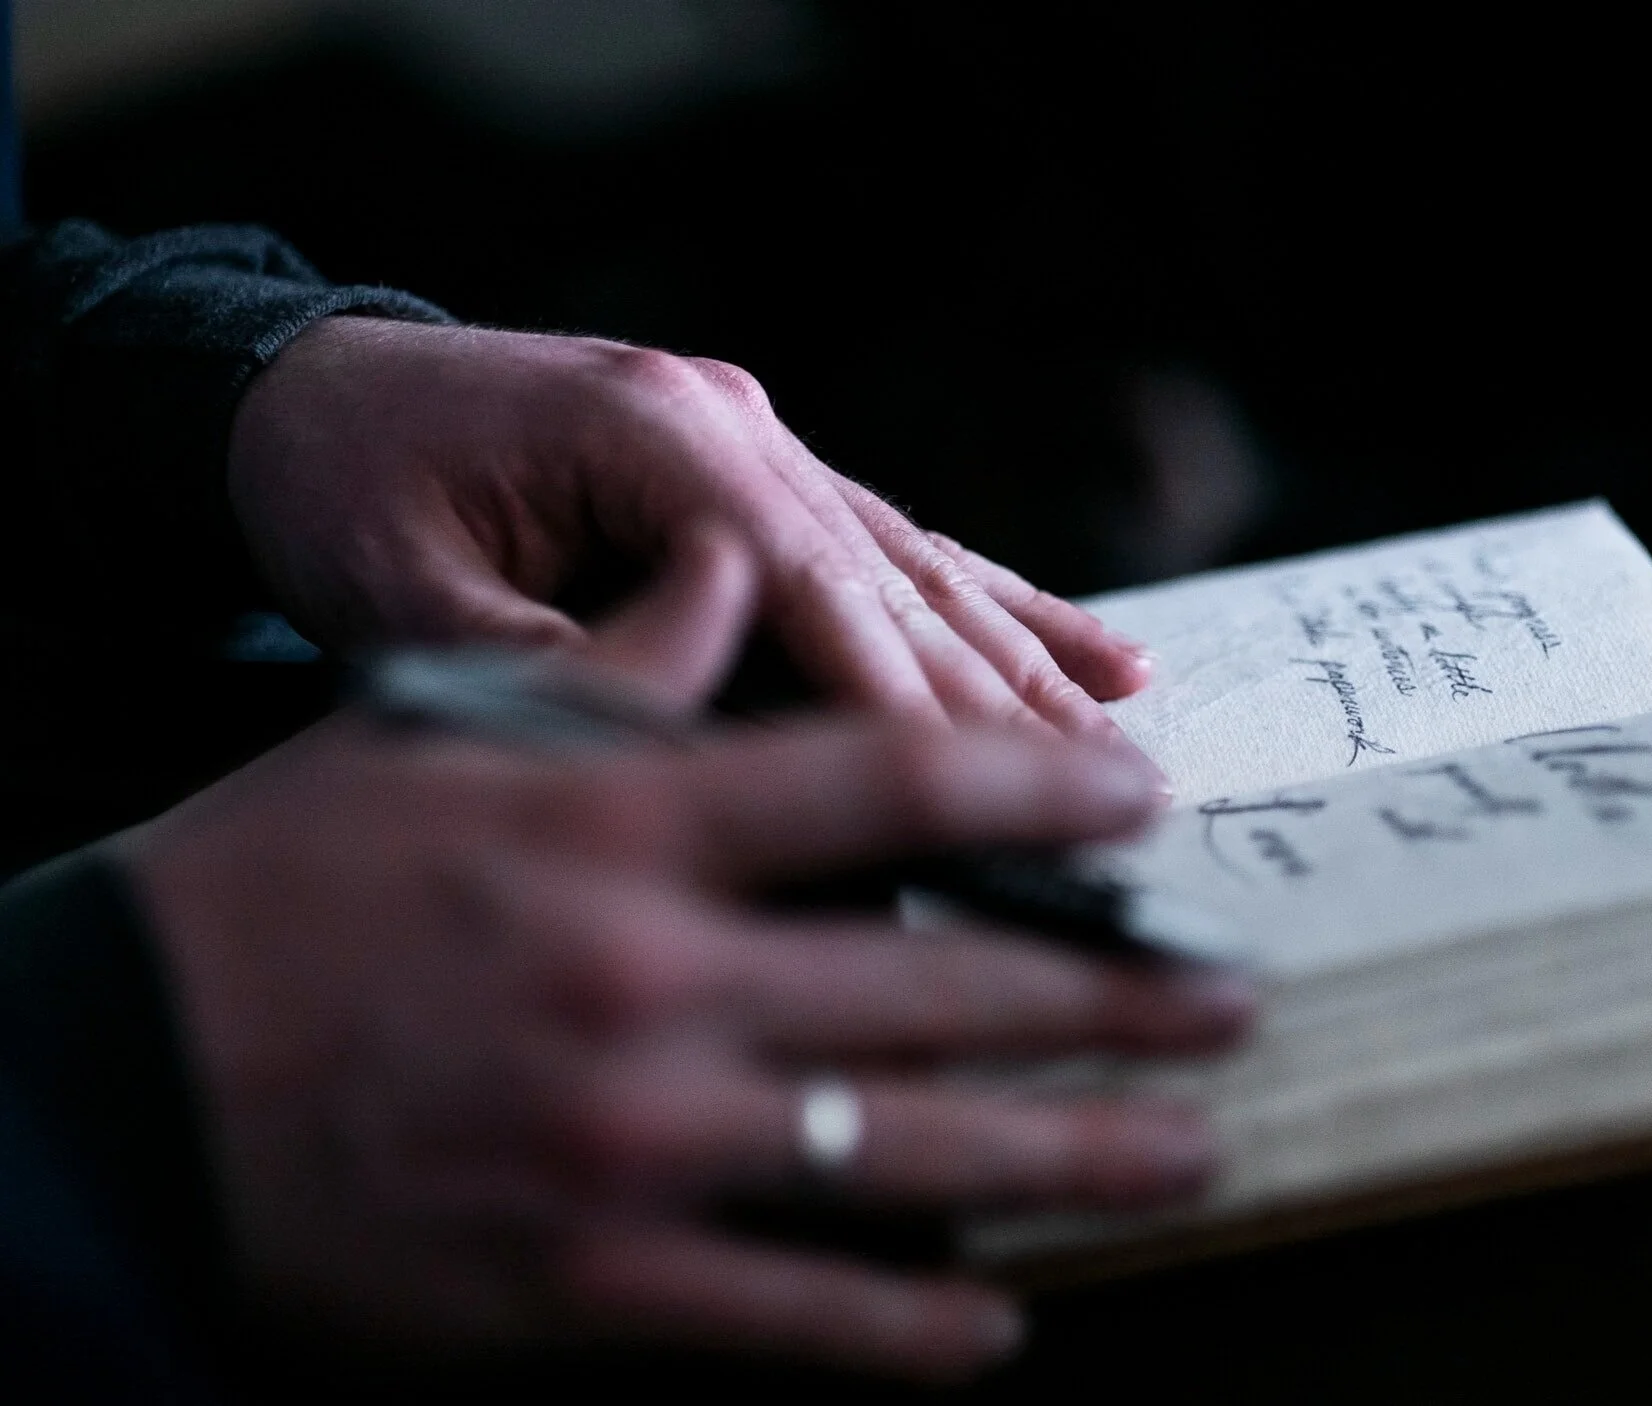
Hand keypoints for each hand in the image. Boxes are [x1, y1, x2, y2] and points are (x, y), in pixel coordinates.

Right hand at [114, 539, 1246, 1381]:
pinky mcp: (589, 1287)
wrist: (99, 1098)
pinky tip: (998, 1325)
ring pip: (913, 1153)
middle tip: (1237, 1000)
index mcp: (618, 826)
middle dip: (1118, 997)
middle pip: (949, 982)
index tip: (1148, 810)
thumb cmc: (265, 901)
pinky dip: (910, 1329)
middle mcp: (652, 980)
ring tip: (1195, 1157)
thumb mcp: (425, 742)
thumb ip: (610, 672)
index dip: (1043, 794)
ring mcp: (632, 1144)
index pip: (885, 787)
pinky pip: (796, 1319)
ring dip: (1078, 1160)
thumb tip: (728, 577)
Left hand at [227, 316, 1152, 743]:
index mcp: (648, 434)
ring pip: (922, 563)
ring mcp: (758, 436)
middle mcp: (729, 423)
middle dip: (1003, 697)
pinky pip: (901, 544)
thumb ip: (555, 677)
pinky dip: (1001, 604)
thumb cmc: (337, 492)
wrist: (294, 392)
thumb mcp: (407, 600)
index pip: (808, 586)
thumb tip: (693, 781)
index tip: (986, 804)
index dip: (900, 700)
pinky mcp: (764, 466)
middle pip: (894, 576)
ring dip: (1026, 660)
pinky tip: (1098, 653)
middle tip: (1105, 799)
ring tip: (1123, 746)